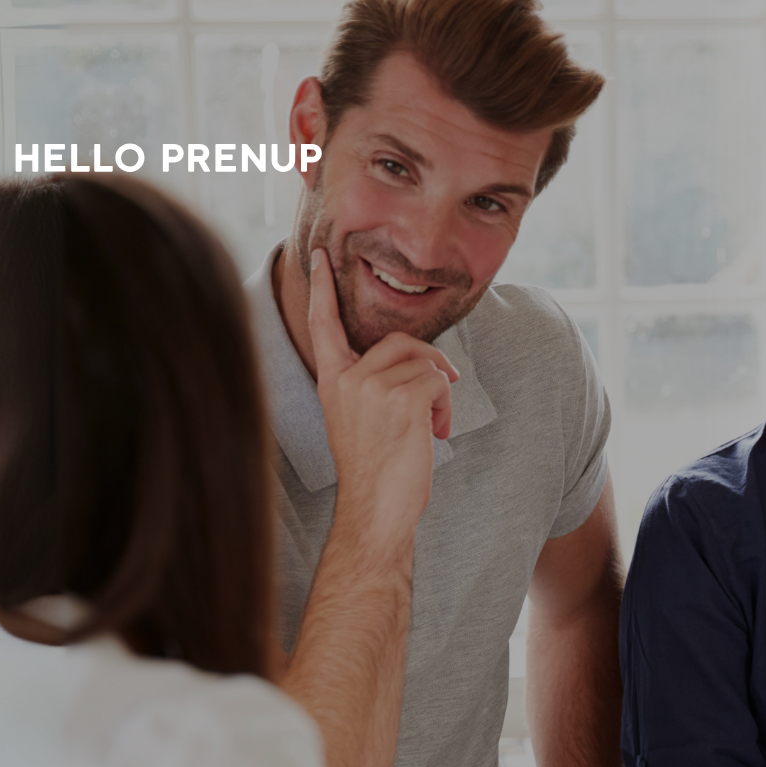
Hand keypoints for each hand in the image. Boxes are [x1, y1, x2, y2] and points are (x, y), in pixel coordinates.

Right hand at [305, 247, 457, 555]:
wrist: (374, 511)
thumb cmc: (375, 473)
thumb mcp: (362, 420)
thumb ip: (372, 385)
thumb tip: (420, 364)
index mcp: (332, 382)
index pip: (323, 324)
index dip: (320, 287)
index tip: (319, 255)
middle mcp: (347, 379)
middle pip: (399, 341)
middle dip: (429, 364)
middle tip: (440, 396)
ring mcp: (372, 387)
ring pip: (425, 363)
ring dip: (440, 393)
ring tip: (431, 426)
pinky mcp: (401, 398)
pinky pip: (438, 381)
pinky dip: (446, 405)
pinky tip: (435, 433)